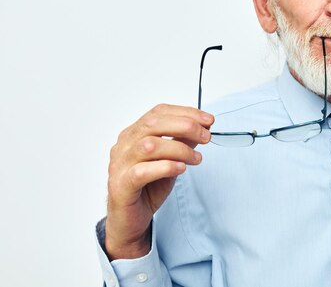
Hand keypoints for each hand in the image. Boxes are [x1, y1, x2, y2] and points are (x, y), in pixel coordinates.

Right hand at [105, 104, 213, 259]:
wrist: (130, 221)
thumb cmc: (147, 188)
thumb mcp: (171, 160)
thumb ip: (182, 143)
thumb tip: (202, 128)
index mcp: (133, 134)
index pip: (158, 113)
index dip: (185, 112)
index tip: (208, 120)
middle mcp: (123, 146)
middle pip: (153, 124)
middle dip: (185, 126)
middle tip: (206, 136)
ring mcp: (119, 165)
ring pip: (149, 146)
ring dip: (179, 149)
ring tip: (196, 158)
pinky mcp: (121, 186)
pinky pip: (142, 171)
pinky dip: (165, 167)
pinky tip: (180, 169)